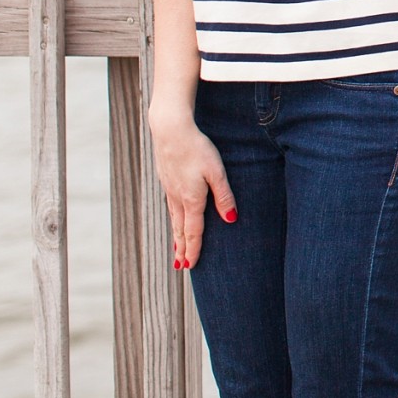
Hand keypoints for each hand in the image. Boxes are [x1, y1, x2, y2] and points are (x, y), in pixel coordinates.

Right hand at [146, 106, 235, 269]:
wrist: (170, 130)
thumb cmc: (197, 149)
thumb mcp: (216, 172)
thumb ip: (224, 196)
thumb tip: (231, 219)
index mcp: (192, 199)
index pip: (193, 231)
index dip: (193, 249)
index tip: (190, 266)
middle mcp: (177, 198)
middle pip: (180, 229)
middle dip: (182, 249)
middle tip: (181, 266)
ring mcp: (170, 189)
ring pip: (174, 219)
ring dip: (176, 236)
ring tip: (176, 249)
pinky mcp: (166, 179)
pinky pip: (170, 206)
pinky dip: (173, 219)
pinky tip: (175, 218)